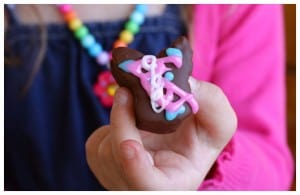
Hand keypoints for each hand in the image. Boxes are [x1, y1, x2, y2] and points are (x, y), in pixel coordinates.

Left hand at [86, 77, 236, 189]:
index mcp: (172, 183)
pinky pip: (97, 141)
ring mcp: (117, 177)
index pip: (147, 186)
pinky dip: (111, 123)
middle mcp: (140, 185)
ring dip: (119, 119)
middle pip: (118, 161)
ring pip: (105, 148)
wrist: (181, 142)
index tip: (129, 145)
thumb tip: (184, 82)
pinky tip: (129, 121)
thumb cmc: (201, 137)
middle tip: (127, 90)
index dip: (135, 167)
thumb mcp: (219, 121)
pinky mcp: (102, 164)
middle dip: (122, 122)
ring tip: (137, 106)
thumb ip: (209, 102)